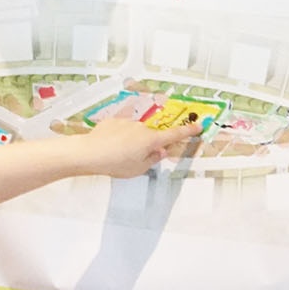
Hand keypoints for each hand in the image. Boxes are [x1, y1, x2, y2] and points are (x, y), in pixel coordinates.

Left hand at [71, 117, 201, 177]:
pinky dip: (117, 137)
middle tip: (133, 159)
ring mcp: (126, 122)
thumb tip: (160, 152)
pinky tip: (109, 145)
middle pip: (150, 137)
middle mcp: (141, 128)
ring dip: (130, 141)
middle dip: (146, 146)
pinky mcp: (112, 120)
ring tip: (116, 154)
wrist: (90, 152)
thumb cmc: (114, 163)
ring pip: (134, 133)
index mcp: (151, 140)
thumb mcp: (139, 168)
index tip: (198, 126)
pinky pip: (120, 129)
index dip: (188, 131)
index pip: (175, 135)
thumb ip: (153, 159)